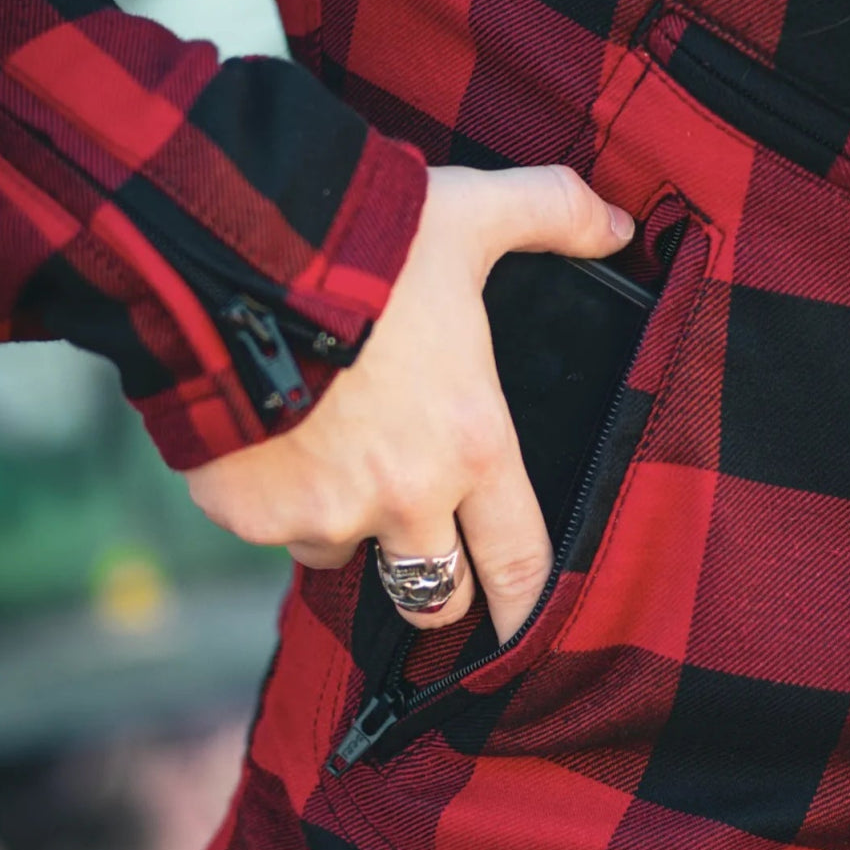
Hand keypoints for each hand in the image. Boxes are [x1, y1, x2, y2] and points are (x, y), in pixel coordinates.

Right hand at [185, 164, 633, 643]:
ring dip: (346, 525)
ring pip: (343, 554)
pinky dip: (275, 498)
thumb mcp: (472, 214)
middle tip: (423, 547)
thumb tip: (617, 222)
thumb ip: (552, 214)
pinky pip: (272, 526)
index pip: (522, 562)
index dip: (529, 608)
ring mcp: (323, 514)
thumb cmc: (365, 241)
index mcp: (471, 444)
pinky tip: (269, 438)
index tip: (527, 635)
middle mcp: (405, 498)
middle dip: (435, 584)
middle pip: (434, 592)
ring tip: (331, 454)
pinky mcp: (251, 514)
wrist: (233, 255)